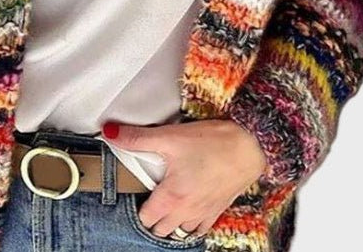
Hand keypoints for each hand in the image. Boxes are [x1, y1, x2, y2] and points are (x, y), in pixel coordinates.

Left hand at [102, 119, 266, 238]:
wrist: (251, 145)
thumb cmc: (214, 142)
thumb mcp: (170, 137)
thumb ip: (137, 138)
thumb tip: (110, 133)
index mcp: (172, 198)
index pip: (145, 218)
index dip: (136, 207)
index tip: (133, 192)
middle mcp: (187, 211)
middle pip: (161, 229)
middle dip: (152, 217)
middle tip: (147, 196)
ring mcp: (205, 212)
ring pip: (181, 230)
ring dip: (171, 222)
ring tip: (165, 202)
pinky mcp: (219, 208)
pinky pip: (200, 227)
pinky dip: (191, 223)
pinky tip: (189, 207)